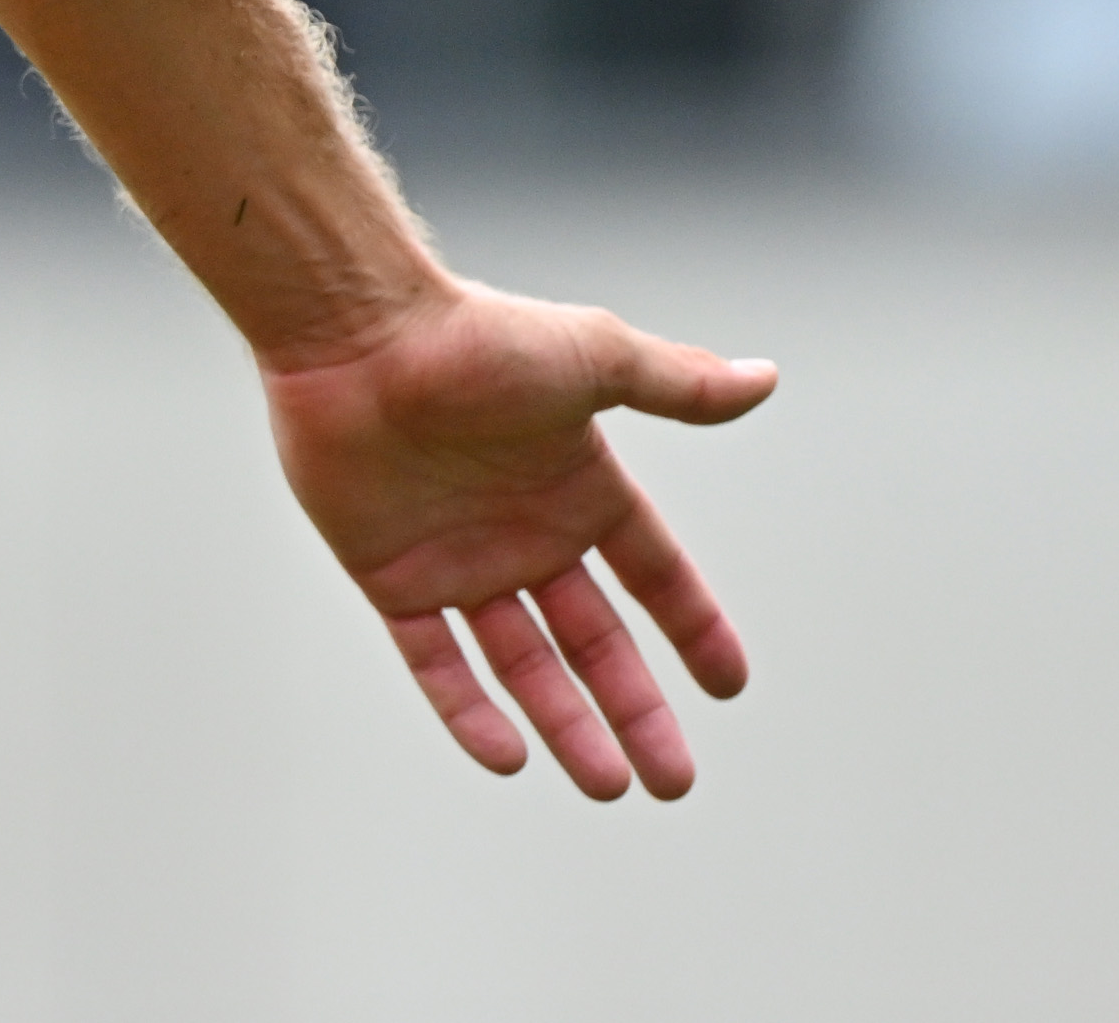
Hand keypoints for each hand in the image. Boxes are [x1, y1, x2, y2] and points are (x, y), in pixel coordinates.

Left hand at [261, 280, 772, 801]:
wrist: (353, 332)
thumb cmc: (472, 336)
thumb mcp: (593, 358)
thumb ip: (677, 383)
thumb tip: (765, 378)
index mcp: (577, 486)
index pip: (652, 573)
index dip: (692, 627)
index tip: (729, 687)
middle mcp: (523, 531)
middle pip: (594, 640)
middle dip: (636, 710)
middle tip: (674, 782)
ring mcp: (457, 558)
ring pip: (523, 664)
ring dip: (566, 724)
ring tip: (608, 785)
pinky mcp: (391, 575)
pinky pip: (434, 660)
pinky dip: (466, 710)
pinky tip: (508, 756)